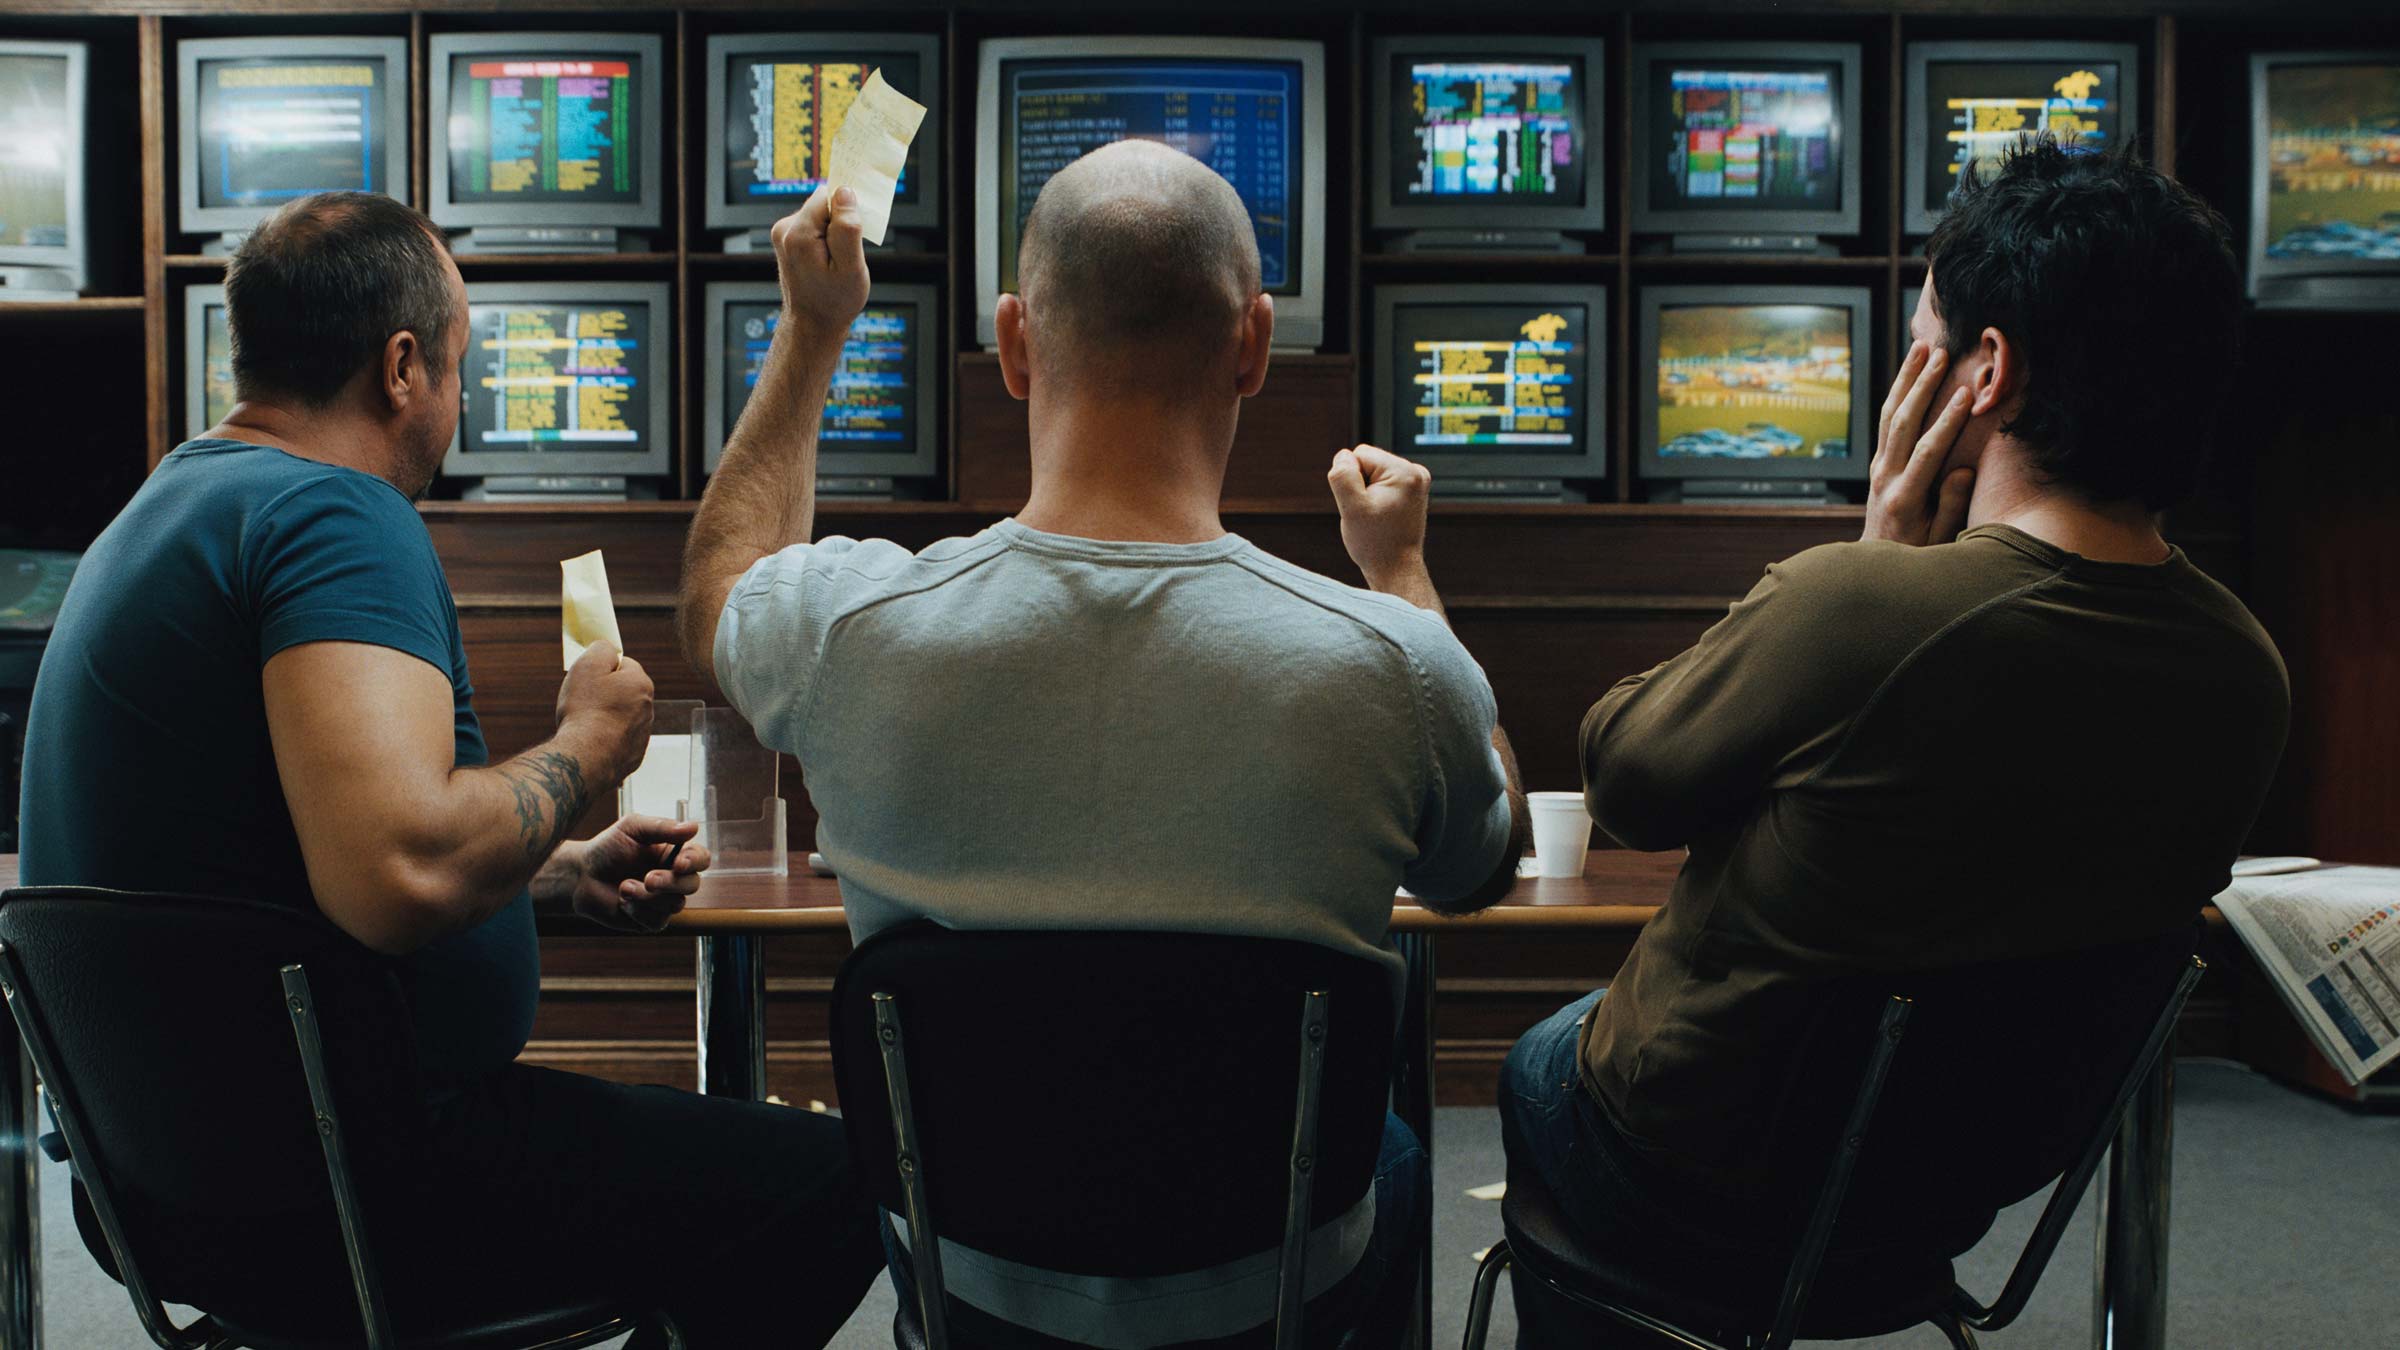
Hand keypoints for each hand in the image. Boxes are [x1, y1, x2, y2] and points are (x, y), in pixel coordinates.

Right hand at [555, 640, 653, 785]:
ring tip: (584, 723)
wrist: (587, 756)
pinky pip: (618, 741)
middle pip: (624, 692)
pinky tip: (591, 741)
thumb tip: (607, 647)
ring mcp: (643, 734)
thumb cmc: (585, 710)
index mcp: (641, 684)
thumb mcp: (588, 666)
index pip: (625, 664)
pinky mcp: (634, 756)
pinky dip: (606, 739)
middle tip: (583, 701)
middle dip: (605, 693)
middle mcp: (648, 709)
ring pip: (622, 717)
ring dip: (606, 717)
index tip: (589, 678)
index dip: (603, 669)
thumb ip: (601, 649)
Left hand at [569, 815, 710, 932]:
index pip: (700, 858)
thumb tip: (693, 827)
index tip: (680, 862)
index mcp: (675, 854)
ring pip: (674, 905)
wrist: (581, 876)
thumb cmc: (607, 848)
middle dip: (670, 883)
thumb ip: (662, 827)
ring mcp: (663, 901)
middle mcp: (674, 878)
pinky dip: (637, 910)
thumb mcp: (632, 828)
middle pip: (692, 885)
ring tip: (624, 887)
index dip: (694, 861)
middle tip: (648, 879)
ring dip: (647, 897)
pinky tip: (622, 901)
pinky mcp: (651, 920)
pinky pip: (656, 921)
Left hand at [772, 183, 870, 349]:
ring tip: (838, 260)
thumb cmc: (834, 302)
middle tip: (849, 252)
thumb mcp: (851, 267)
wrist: (812, 325)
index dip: (848, 210)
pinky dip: (825, 238)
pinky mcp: (786, 240)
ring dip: (834, 231)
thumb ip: (847, 227)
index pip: (829, 195)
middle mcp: (785, 230)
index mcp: (799, 234)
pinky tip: (829, 260)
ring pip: (819, 214)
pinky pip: (813, 225)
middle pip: (823, 203)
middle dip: (841, 221)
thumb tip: (845, 192)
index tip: (856, 232)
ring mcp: (782, 235)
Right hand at [1328, 445, 1433, 592]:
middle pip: (1367, 461)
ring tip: (1375, 516)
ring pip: (1373, 473)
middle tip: (1368, 513)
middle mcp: (1416, 472)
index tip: (1362, 505)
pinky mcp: (1412, 492)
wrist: (1396, 569)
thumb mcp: (1351, 508)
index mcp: (1405, 472)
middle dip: (1360, 485)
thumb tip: (1343, 456)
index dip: (1351, 480)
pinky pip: (1382, 483)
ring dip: (1367, 493)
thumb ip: (1343, 476)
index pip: (1360, 454)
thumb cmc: (1375, 543)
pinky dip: (1376, 498)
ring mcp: (1416, 482)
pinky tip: (1381, 515)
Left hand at [1863, 340, 1976, 545]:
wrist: (1876, 563)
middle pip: (1902, 423)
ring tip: (1921, 348)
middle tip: (1941, 354)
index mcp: (1904, 498)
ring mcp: (1878, 468)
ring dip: (1905, 379)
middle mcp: (1885, 478)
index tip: (1967, 394)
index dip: (1947, 422)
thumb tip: (1963, 471)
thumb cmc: (1917, 554)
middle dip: (1922, 386)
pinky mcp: (1877, 463)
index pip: (1927, 451)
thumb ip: (1952, 506)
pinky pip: (1886, 422)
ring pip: (1889, 416)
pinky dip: (1898, 393)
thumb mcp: (1940, 539)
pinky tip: (1910, 372)